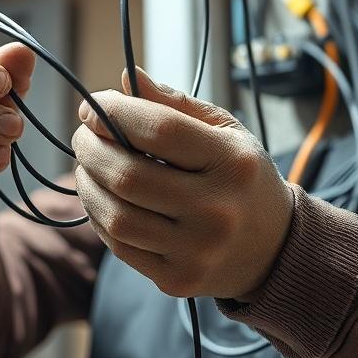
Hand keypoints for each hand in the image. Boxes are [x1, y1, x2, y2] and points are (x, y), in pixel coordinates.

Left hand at [71, 67, 293, 299]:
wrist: (274, 247)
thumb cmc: (242, 177)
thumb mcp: (224, 131)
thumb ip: (175, 103)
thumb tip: (126, 78)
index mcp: (231, 163)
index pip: (158, 129)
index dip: (113, 113)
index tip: (91, 106)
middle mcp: (216, 210)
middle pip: (127, 175)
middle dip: (90, 149)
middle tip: (82, 136)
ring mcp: (196, 250)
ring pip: (116, 215)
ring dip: (87, 183)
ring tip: (87, 165)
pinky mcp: (177, 279)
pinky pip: (119, 246)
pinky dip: (99, 216)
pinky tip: (102, 197)